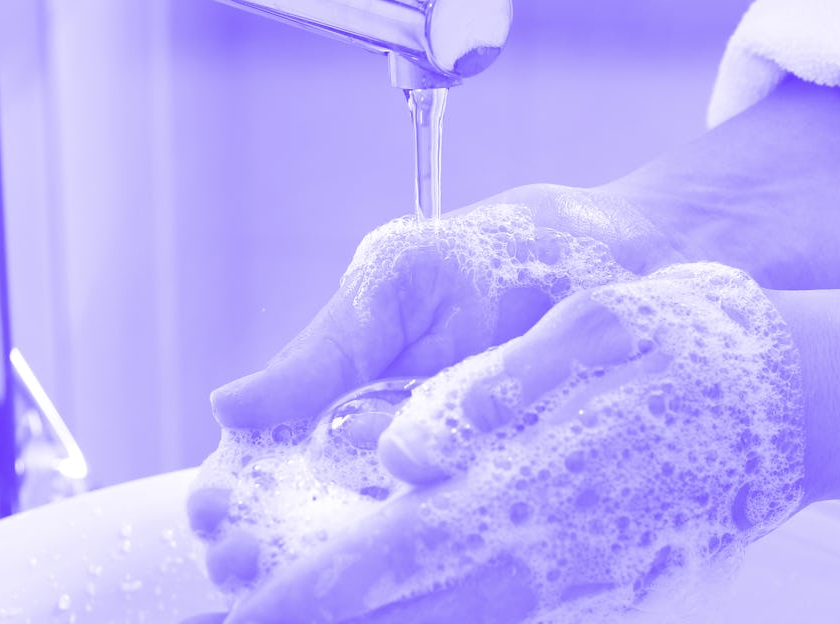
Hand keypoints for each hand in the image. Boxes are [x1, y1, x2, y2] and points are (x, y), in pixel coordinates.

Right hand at [190, 192, 677, 592]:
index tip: (212, 514)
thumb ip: (324, 353)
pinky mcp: (502, 500)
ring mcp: (443, 483)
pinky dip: (415, 569)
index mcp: (342, 396)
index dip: (231, 495)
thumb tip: (230, 408)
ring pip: (369, 545)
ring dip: (323, 568)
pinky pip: (452, 542)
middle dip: (265, 545)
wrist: (627, 255)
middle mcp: (385, 454)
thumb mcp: (399, 287)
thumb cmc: (505, 256)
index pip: (264, 464)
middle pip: (303, 521)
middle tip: (243, 560)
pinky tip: (381, 583)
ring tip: (285, 580)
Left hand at [226, 263, 805, 622]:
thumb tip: (404, 456)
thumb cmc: (694, 344)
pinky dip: (439, 615)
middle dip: (320, 621)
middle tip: (246, 617)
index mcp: (523, 487)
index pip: (383, 560)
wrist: (807, 399)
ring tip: (306, 615)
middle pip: (404, 614)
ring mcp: (576, 581)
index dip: (304, 595)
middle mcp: (542, 554)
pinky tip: (409, 602)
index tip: (241, 610)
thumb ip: (493, 393)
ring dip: (375, 623)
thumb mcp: (592, 328)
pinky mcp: (601, 583)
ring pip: (451, 623)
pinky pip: (501, 614)